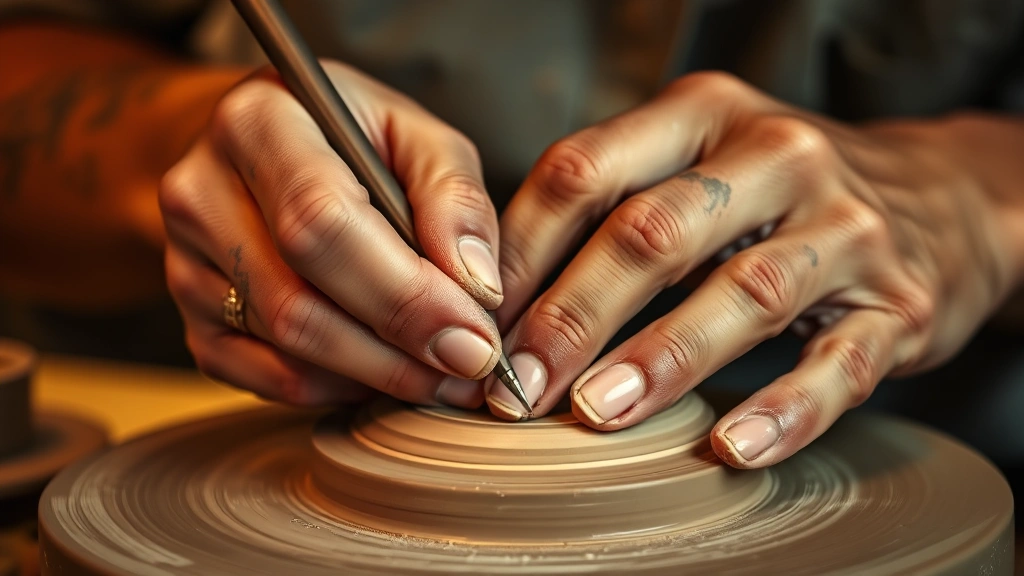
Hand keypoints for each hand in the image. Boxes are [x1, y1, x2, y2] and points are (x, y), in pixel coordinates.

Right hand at [160, 61, 503, 407]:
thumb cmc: (354, 138)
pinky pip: (273, 382)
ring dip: (380, 377)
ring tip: (445, 372)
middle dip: (399, 353)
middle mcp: (200, 194)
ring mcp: (184, 266)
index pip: (321, 223)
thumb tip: (478, 287)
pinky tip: (388, 368)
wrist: (269, 151)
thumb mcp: (416, 134)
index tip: (476, 340)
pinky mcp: (193, 323)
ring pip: (288, 353)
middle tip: (472, 371)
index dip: (404, 295)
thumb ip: (455, 197)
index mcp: (258, 123)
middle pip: (297, 303)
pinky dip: (343, 389)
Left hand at [490, 72, 1022, 466]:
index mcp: (704, 116)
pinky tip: (730, 446)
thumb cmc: (779, 191)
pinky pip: (840, 365)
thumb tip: (498, 299)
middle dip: (574, 314)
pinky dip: (783, 411)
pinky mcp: (900, 304)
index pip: (586, 171)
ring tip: (597, 411)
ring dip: (661, 357)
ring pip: (742, 293)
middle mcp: (776, 156)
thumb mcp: (697, 162)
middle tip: (518, 386)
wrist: (939, 197)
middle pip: (655, 231)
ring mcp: (844, 229)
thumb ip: (610, 208)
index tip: (477, 323)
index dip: (520, 252)